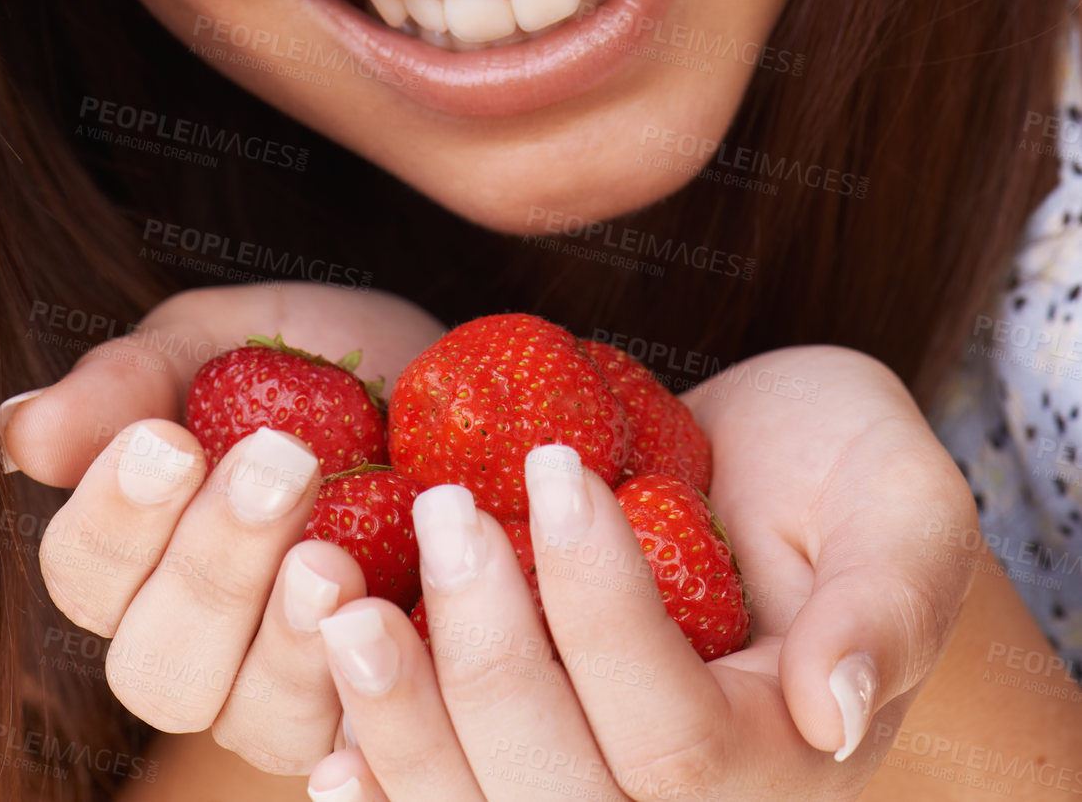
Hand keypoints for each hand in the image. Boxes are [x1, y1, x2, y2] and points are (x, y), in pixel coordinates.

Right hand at [0, 281, 444, 774]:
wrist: (477, 397)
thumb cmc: (336, 371)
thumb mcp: (237, 339)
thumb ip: (135, 378)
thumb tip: (20, 432)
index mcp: (145, 552)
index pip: (84, 571)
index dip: (112, 518)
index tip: (167, 441)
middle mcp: (202, 640)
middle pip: (156, 664)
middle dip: (210, 566)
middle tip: (277, 464)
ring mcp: (288, 689)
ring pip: (247, 714)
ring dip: (284, 636)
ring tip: (331, 553)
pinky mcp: (379, 710)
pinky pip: (354, 736)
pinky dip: (364, 684)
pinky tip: (385, 614)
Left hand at [305, 345, 978, 800]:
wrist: (779, 483)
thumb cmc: (847, 478)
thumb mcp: (904, 508)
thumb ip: (888, 601)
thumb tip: (838, 710)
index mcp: (779, 766)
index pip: (673, 734)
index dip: (600, 608)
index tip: (554, 467)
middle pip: (563, 797)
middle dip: (487, 661)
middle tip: (444, 516)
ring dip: (405, 731)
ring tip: (347, 614)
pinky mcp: (539, 773)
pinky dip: (389, 794)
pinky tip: (332, 746)